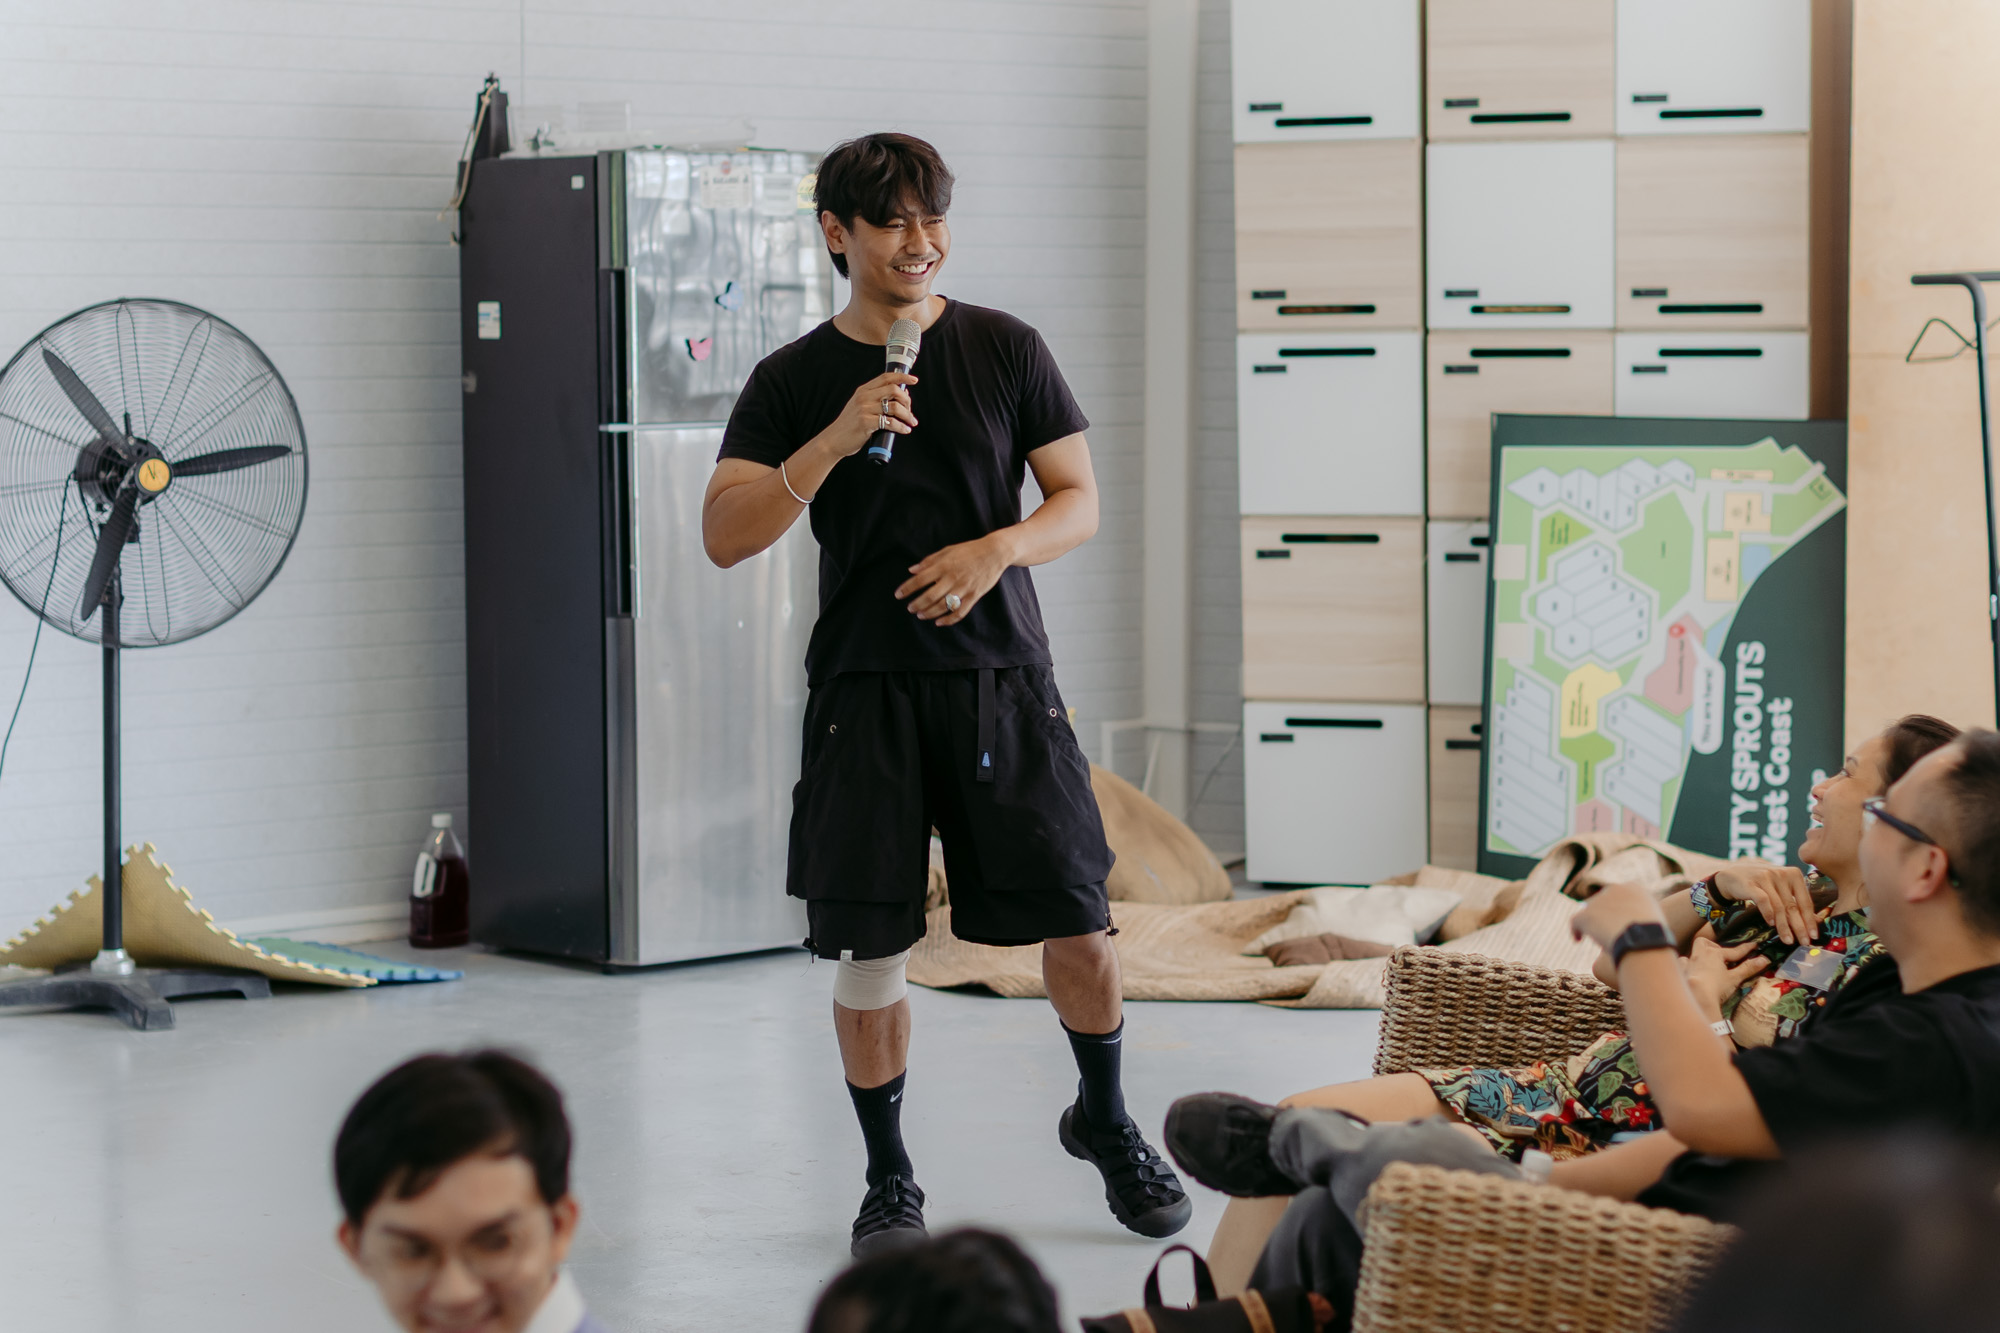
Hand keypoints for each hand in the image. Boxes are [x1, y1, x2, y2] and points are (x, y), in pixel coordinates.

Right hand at [820, 371, 917, 459]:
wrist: (834, 439)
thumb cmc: (849, 425)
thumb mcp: (859, 406)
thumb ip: (875, 399)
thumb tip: (898, 395)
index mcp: (863, 390)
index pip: (886, 378)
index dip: (902, 377)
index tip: (913, 380)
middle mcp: (864, 397)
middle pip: (893, 390)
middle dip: (907, 400)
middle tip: (910, 411)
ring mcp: (864, 409)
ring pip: (894, 407)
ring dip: (907, 415)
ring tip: (911, 422)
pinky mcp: (866, 423)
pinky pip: (890, 422)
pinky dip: (901, 427)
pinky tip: (904, 430)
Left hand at [896, 534, 1013, 625]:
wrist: (995, 552)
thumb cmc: (969, 550)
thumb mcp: (948, 550)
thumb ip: (929, 561)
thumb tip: (912, 570)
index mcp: (944, 565)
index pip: (920, 579)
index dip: (907, 588)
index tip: (898, 595)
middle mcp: (952, 578)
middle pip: (930, 596)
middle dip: (917, 604)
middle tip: (910, 608)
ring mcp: (964, 588)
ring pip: (943, 606)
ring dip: (929, 613)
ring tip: (920, 615)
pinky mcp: (974, 596)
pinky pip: (960, 612)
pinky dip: (948, 620)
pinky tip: (939, 622)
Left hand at [1569, 881, 1669, 951]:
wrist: (1643, 941)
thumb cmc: (1655, 939)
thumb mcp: (1658, 924)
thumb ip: (1645, 920)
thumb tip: (1638, 929)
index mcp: (1635, 888)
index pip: (1621, 895)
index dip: (1618, 907)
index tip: (1619, 919)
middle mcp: (1615, 889)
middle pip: (1604, 900)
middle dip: (1604, 913)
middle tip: (1607, 930)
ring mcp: (1599, 900)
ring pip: (1591, 911)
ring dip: (1593, 923)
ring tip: (1597, 937)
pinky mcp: (1586, 914)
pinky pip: (1576, 921)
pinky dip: (1576, 929)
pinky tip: (1578, 939)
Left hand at [1682, 936, 1770, 1017]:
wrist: (1696, 997)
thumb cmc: (1716, 987)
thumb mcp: (1735, 978)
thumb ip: (1748, 968)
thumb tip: (1765, 959)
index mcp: (1714, 954)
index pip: (1734, 951)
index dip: (1746, 948)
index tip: (1754, 944)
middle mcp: (1699, 955)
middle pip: (1704, 943)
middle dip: (1713, 946)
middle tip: (1722, 956)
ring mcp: (1688, 964)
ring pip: (1691, 954)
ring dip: (1698, 957)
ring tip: (1706, 964)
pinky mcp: (1681, 973)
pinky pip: (1682, 965)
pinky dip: (1686, 967)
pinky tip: (1690, 972)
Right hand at [1711, 864, 1818, 944]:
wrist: (1733, 875)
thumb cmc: (1761, 884)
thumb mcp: (1781, 889)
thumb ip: (1797, 901)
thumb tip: (1817, 921)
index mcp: (1794, 874)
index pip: (1805, 901)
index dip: (1810, 920)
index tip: (1814, 935)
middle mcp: (1781, 874)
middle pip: (1793, 906)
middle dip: (1799, 927)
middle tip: (1804, 942)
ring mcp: (1765, 877)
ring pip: (1778, 906)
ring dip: (1784, 926)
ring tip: (1788, 940)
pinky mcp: (1751, 883)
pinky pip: (1763, 900)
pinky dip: (1768, 913)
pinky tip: (1771, 924)